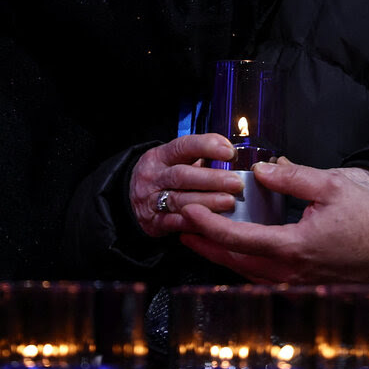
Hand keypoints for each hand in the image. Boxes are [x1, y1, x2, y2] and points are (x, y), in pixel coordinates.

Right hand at [129, 133, 243, 237]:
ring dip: (206, 202)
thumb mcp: (175, 159)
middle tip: (236, 183)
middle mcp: (154, 176)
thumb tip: (233, 156)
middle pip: (182, 175)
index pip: (184, 146)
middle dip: (211, 179)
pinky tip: (212, 222)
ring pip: (179, 200)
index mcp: (162, 155)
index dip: (207, 146)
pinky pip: (175, 223)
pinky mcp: (152, 222)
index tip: (229, 152)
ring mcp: (150, 199)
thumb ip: (199, 156)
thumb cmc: (165, 174)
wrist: (131, 196)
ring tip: (229, 202)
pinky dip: (194, 222)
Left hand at [179, 158, 368, 282]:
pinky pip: (261, 278)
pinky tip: (233, 251)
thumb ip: (292, 176)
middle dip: (203, 244)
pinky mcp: (302, 286)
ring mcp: (295, 285)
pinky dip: (240, 264)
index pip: (237, 239)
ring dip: (218, 255)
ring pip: (245, 274)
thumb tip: (259, 169)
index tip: (188, 210)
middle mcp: (289, 273)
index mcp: (293, 248)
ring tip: (197, 238)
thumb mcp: (332, 186)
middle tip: (179, 227)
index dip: (207, 225)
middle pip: (233, 262)